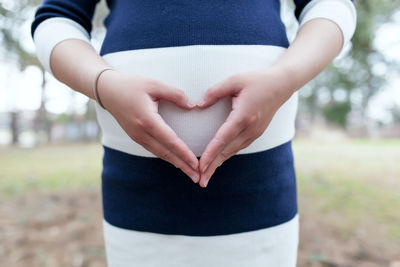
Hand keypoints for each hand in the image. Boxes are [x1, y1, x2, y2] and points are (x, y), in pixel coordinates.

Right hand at [97, 69, 199, 182]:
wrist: (108, 91)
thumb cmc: (131, 85)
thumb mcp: (154, 84)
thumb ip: (175, 94)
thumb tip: (192, 106)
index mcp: (147, 120)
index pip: (170, 141)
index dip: (185, 154)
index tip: (197, 164)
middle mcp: (141, 133)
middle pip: (166, 153)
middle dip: (183, 166)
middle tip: (198, 178)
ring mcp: (137, 137)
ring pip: (160, 154)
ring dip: (176, 164)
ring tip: (190, 173)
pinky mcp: (136, 137)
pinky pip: (154, 150)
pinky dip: (167, 157)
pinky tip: (176, 161)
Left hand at [196, 67, 294, 186]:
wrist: (282, 85)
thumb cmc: (257, 80)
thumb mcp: (234, 80)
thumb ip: (214, 92)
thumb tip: (198, 105)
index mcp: (243, 116)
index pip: (222, 139)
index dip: (210, 154)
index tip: (200, 166)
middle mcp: (250, 129)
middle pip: (227, 151)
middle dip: (212, 167)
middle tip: (200, 181)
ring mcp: (255, 133)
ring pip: (233, 151)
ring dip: (219, 163)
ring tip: (206, 176)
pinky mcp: (256, 133)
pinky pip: (238, 147)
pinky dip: (227, 155)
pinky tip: (218, 160)